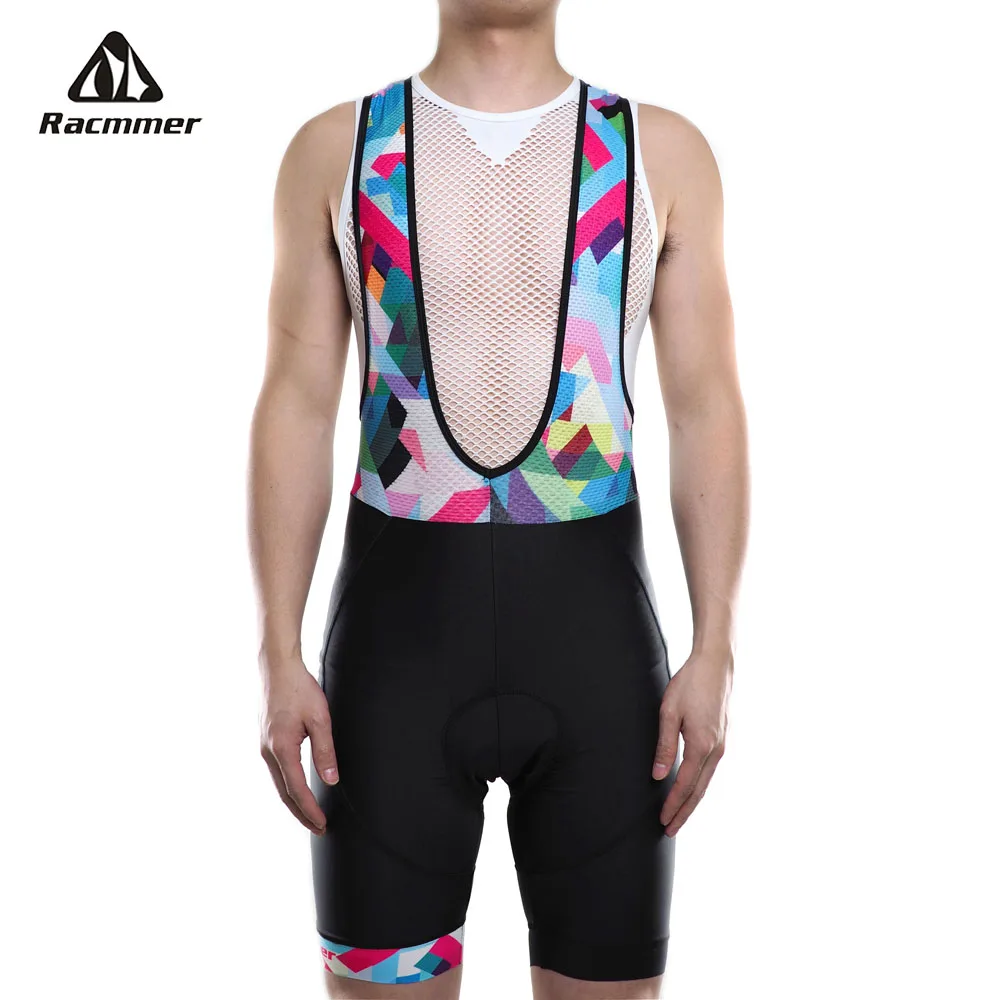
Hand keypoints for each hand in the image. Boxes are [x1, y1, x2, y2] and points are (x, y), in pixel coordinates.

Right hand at [259, 658, 338, 834]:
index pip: (296, 790)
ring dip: (294, 801)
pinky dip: (287, 786)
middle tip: (318, 829)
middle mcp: (268, 751)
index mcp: (281, 749)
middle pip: (284, 793)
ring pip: (279, 783)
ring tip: (310, 815)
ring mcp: (264, 746)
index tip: (322, 825)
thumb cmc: (299, 688)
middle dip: (301, 813)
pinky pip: (276, 771)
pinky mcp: (265, 740)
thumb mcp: (320, 718)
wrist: (277, 667)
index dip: (310, 810)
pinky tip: (296, 789)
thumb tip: (330, 780)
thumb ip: (325, 751)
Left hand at [652, 647, 732, 835]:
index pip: (685, 785)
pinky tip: (691, 789)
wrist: (715, 664)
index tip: (663, 822)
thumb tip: (659, 776)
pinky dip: (700, 785)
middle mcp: (716, 750)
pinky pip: (710, 770)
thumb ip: (665, 746)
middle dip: (684, 812)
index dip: (673, 805)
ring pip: (706, 782)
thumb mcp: (669, 712)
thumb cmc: (689, 684)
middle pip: (699, 791)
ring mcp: (722, 745)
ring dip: (692, 801)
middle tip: (670, 830)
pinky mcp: (722, 738)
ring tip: (679, 816)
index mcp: (702, 745)